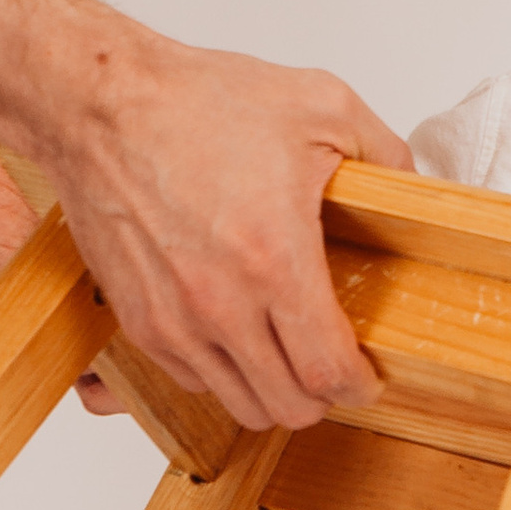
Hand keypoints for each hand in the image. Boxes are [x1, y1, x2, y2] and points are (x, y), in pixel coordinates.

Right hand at [0, 0, 409, 431]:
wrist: (101, 104)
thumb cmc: (196, 103)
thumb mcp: (320, 105)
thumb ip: (382, 151)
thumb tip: (410, 185)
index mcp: (275, 261)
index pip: (328, 371)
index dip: (359, 383)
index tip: (367, 373)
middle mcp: (221, 305)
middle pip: (285, 407)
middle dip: (320, 396)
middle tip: (331, 367)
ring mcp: (174, 320)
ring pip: (236, 404)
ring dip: (269, 389)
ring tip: (284, 354)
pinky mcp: (137, 319)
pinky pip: (190, 379)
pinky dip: (220, 372)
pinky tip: (237, 333)